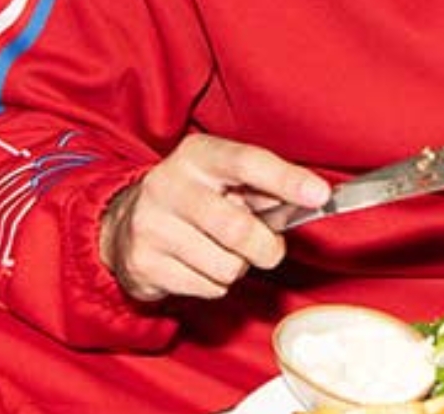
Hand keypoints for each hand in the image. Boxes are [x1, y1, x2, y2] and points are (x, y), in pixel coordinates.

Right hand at [99, 133, 330, 302]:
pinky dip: (215, 284)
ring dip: (237, 267)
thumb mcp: (223, 180)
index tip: (319, 195)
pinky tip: (199, 264)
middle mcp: (168, 185)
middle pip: (238, 228)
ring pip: (226, 266)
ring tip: (220, 251)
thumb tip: (314, 198)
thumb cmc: (194, 200)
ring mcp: (151, 225)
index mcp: (196, 156)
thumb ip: (265, 187)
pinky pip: (208, 288)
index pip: (247, 162)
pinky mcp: (144, 263)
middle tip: (267, 248)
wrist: (124, 225)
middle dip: (266, 247)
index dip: (286, 179)